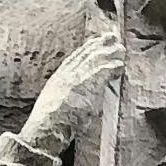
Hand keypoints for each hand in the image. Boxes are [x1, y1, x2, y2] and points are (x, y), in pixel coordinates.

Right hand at [19, 29, 122, 159]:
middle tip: (112, 36)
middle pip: (84, 55)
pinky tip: (120, 65)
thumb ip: (63, 101)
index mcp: (57, 80)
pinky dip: (112, 67)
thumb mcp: (51, 108)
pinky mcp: (84, 85)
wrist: (45, 130)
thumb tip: (70, 103)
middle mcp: (65, 75)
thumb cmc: (48, 126)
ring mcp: (74, 79)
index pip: (73, 59)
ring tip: (121, 48)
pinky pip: (101, 72)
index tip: (94, 42)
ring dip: (109, 53)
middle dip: (99, 44)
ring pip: (94, 60)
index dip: (85, 49)